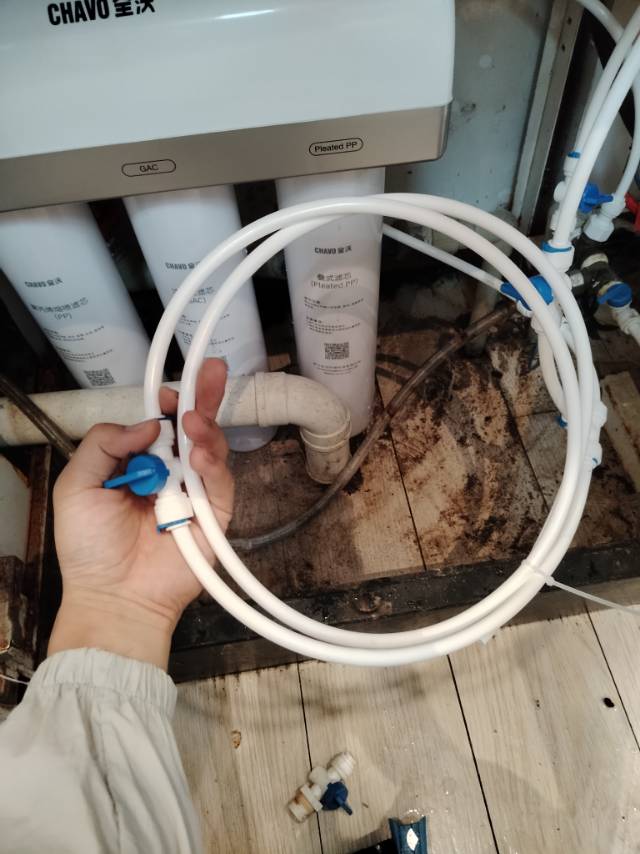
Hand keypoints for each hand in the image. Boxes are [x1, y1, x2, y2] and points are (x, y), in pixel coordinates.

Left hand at [48, 359, 233, 669]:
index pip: (158, 425)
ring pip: (210, 449)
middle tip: (213, 368)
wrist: (115, 596)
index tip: (167, 394)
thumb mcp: (78, 485)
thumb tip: (148, 423)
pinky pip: (220, 481)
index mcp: (138, 463)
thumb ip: (104, 444)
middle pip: (192, 428)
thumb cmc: (90, 545)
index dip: (165, 406)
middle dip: (203, 396)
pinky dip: (213, 463)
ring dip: (205, 428)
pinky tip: (200, 452)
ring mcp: (194, 492)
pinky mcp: (215, 514)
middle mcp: (170, 472)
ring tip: (193, 419)